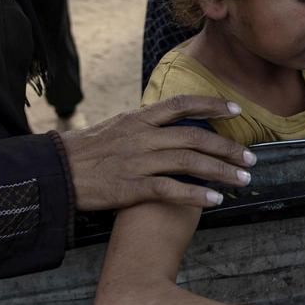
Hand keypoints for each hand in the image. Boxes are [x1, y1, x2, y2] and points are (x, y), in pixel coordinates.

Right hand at [61, 95, 254, 210]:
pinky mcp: (132, 188)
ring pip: (190, 163)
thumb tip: (169, 123)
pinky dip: (196, 195)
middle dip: (227, 147)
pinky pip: (171, 190)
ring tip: (243, 179)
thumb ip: (144, 125)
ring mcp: (138, 162)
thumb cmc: (85, 152)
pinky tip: (216, 200)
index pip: (182, 104)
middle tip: (251, 157)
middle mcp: (142, 136)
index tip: (235, 110)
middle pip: (195, 137)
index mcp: (139, 118)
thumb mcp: (115, 127)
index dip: (212, 105)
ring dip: (221, 171)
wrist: (54, 172)